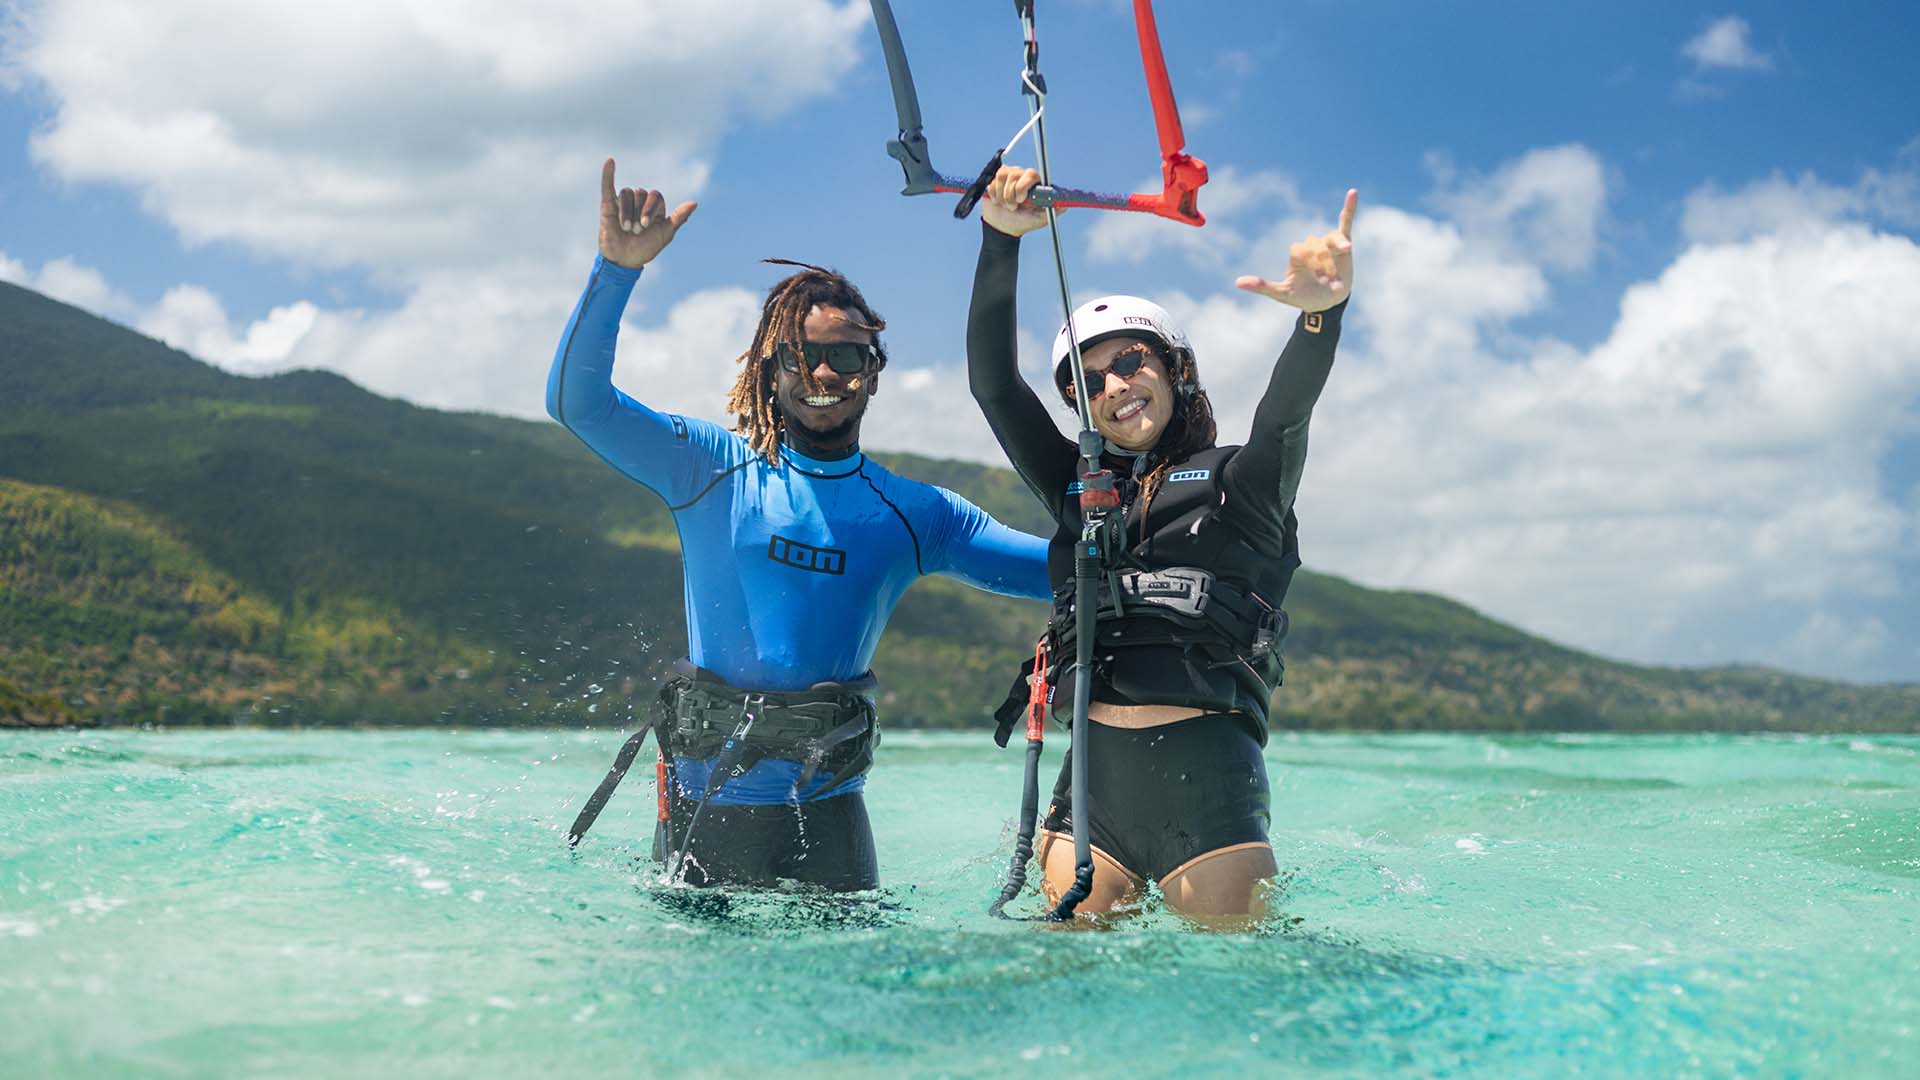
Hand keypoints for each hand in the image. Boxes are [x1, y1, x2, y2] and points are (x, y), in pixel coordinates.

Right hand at [598, 158, 696, 269]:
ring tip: (627, 228)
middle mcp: (639, 202)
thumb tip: (695, 202)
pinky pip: (608, 185)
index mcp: (655, 207)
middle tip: (637, 230)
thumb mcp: (665, 234)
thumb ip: (679, 217)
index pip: (656, 195)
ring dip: (627, 212)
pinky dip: (608, 174)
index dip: (651, 208)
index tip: (647, 226)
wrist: (624, 260)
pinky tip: (610, 161)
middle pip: (641, 193)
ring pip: (626, 193)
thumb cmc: (646, 249)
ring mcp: (624, 202)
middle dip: (639, 213)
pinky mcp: (608, 204)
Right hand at [981, 165, 1052, 238]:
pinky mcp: (995, 181)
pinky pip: (992, 183)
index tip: (1022, 200)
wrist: (1003, 228)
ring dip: (1003, 196)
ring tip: (1007, 206)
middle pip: (1014, 174)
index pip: (1031, 174)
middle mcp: (1022, 176)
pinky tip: (998, 202)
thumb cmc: (1023, 222)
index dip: (1024, 186)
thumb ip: (1053, 211)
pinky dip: (994, 196)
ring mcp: (1008, 177)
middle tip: (1013, 207)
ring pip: (1002, 177)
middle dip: (1011, 194)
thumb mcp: (1040, 219)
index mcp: (1034, 183)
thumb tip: (1066, 205)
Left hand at [1235, 188, 1356, 312]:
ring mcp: (1326, 242)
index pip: (1299, 250)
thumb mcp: (1282, 294)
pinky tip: (1353, 192)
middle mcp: (1310, 244)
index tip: (1313, 280)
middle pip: (1316, 246)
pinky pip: (1346, 221)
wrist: (1329, 302)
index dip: (1307, 266)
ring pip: (1332, 240)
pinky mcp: (1343, 241)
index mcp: (1296, 253)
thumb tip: (1237, 282)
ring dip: (1337, 252)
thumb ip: (1263, 287)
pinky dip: (1350, 207)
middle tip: (1326, 280)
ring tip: (1339, 264)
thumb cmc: (1304, 297)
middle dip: (1323, 265)